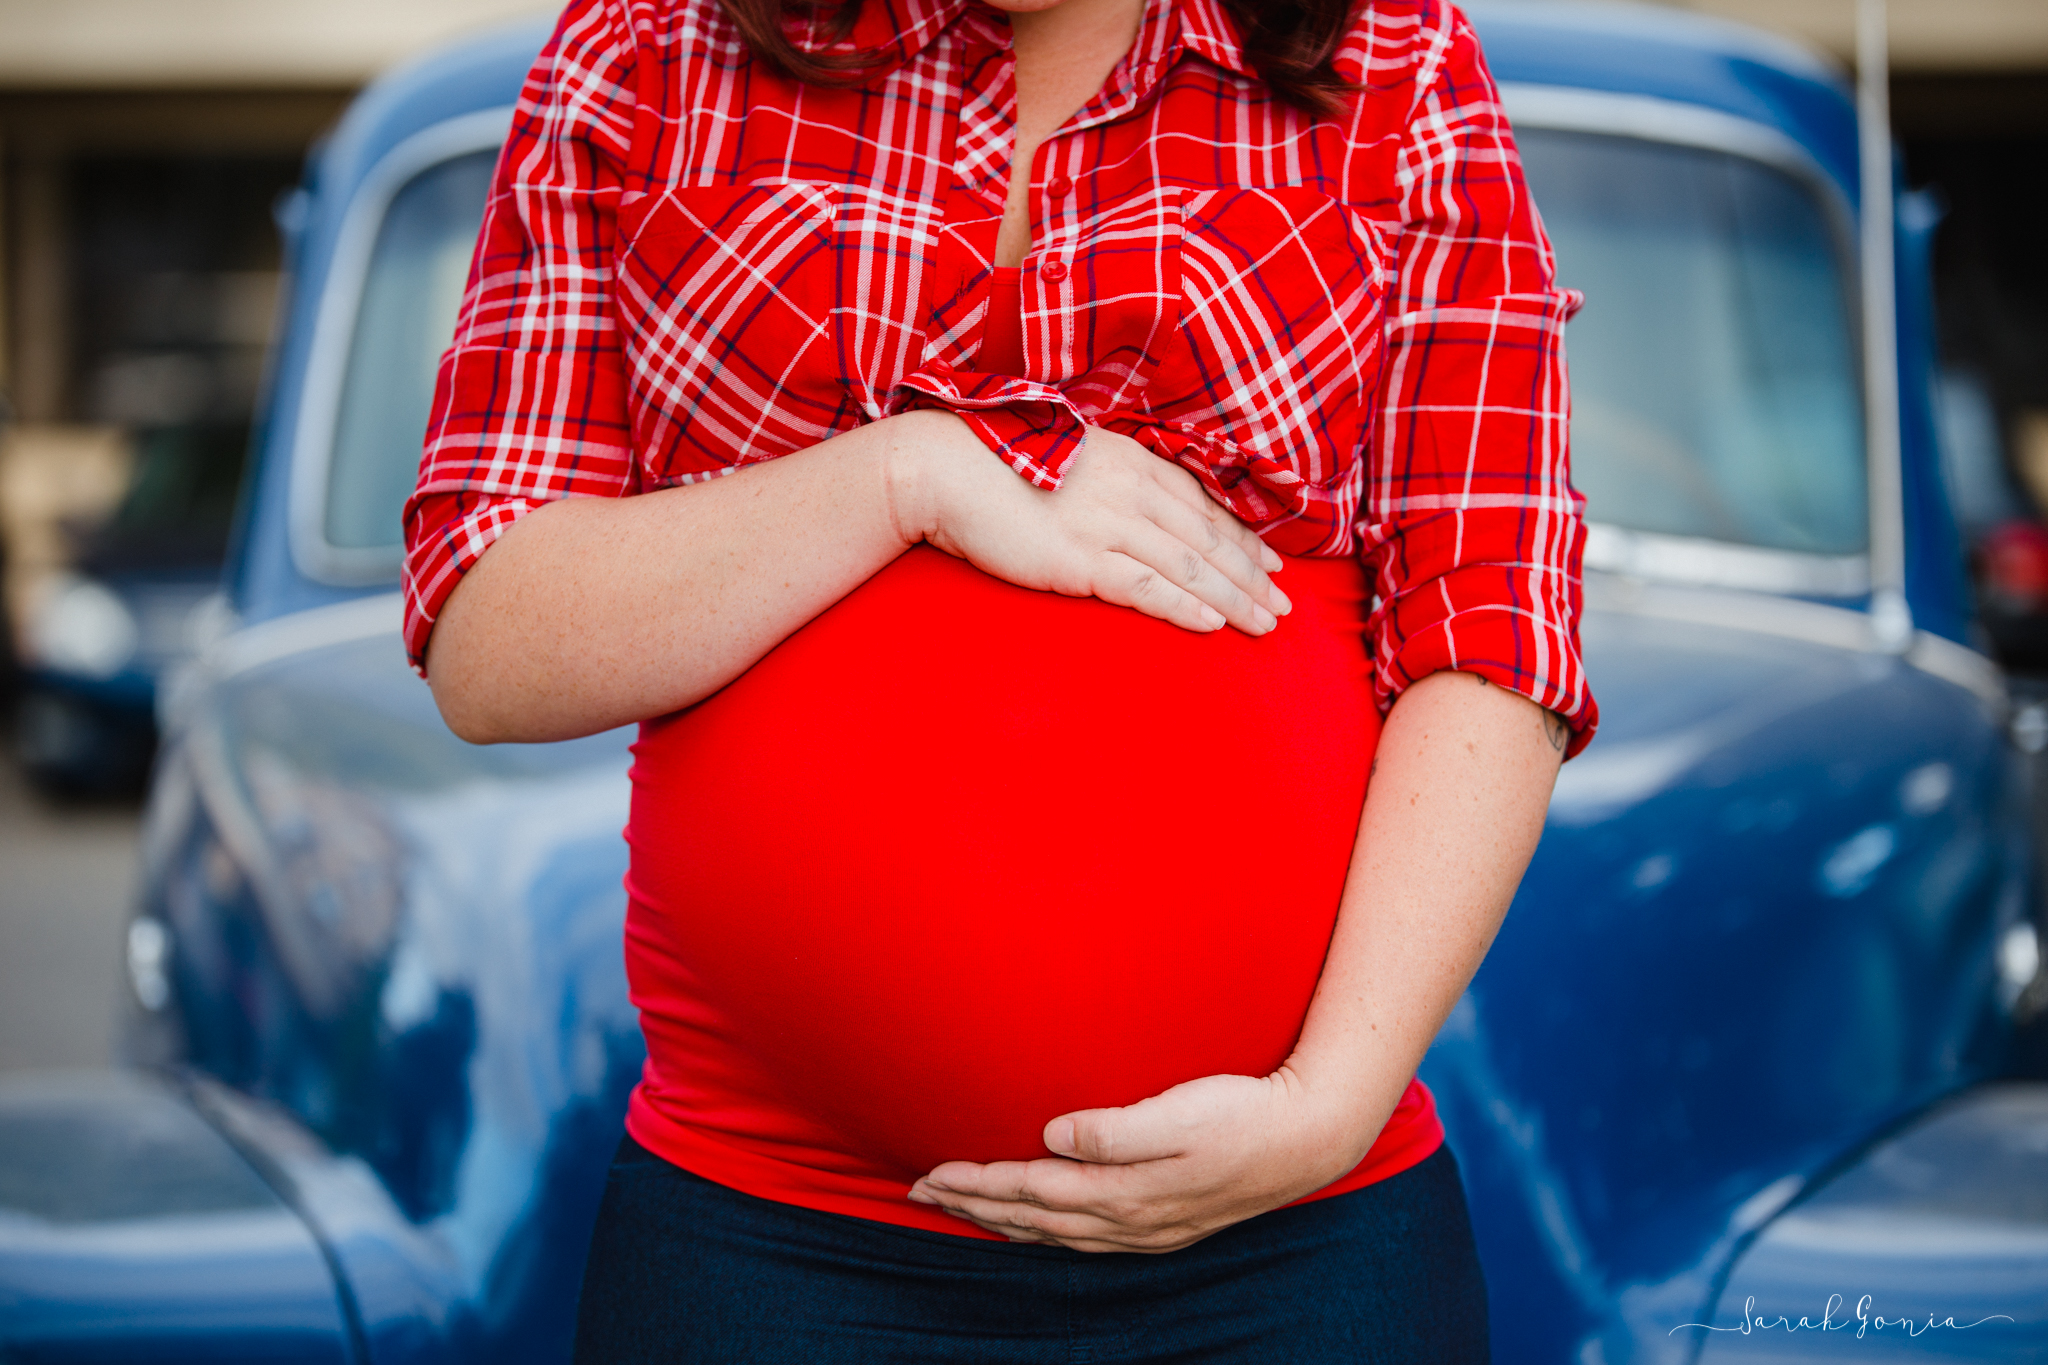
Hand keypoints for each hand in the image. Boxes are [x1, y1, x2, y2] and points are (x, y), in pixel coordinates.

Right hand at [884, 413, 1290, 634]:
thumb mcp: (1071, 460)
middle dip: (1251, 575)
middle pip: (1208, 538)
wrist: (945, 471)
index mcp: (1131, 462)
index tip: (1270, 565)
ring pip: (1189, 566)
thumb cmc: (999, 467)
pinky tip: (1214, 624)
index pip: (1203, 505)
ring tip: (1265, 624)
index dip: (1242, 538)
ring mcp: (1106, 524)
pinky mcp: (1080, 559)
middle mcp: (1130, 489)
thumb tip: (1138, 510)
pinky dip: (1186, 607)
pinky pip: (1147, 588)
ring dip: (1234, 597)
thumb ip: (1111, 481)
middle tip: (1284, 606)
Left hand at [906, 1069, 1379, 1252]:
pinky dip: (1046, 1231)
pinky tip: (1037, 1224)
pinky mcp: (1163, 1223)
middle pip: (1032, 1217)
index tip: (928, 1172)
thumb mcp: (1179, 1112)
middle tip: (920, 1192)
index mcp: (1124, 1190)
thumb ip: (1112, 1129)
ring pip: (1055, 1233)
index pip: (1029, 1190)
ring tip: (963, 1208)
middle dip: (973, 1204)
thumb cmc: (1244, 1113)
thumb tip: (1052, 1132)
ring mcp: (1147, 1227)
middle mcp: (1128, 1219)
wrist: (1309, 1138)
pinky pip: (1084, 1238)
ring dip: (1003, 1220)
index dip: (975, 1183)